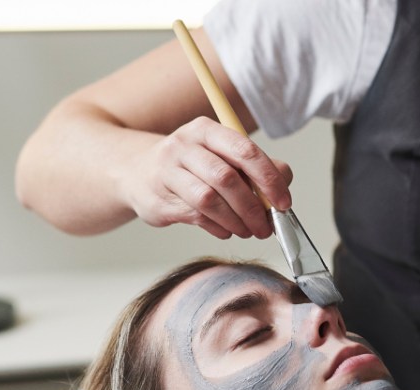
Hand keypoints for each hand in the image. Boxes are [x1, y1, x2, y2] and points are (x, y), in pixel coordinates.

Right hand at [126, 117, 293, 239]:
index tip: (283, 202)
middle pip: (226, 178)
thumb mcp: (221, 155)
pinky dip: (218, 227)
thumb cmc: (190, 166)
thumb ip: (255, 166)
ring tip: (247, 230)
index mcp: (206, 130)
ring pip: (209, 200)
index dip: (269, 179)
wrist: (135, 172)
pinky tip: (226, 230)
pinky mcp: (157, 198)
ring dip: (236, 221)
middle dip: (252, 207)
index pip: (245, 151)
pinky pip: (195, 216)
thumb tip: (284, 182)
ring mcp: (166, 172)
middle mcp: (183, 146)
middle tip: (266, 226)